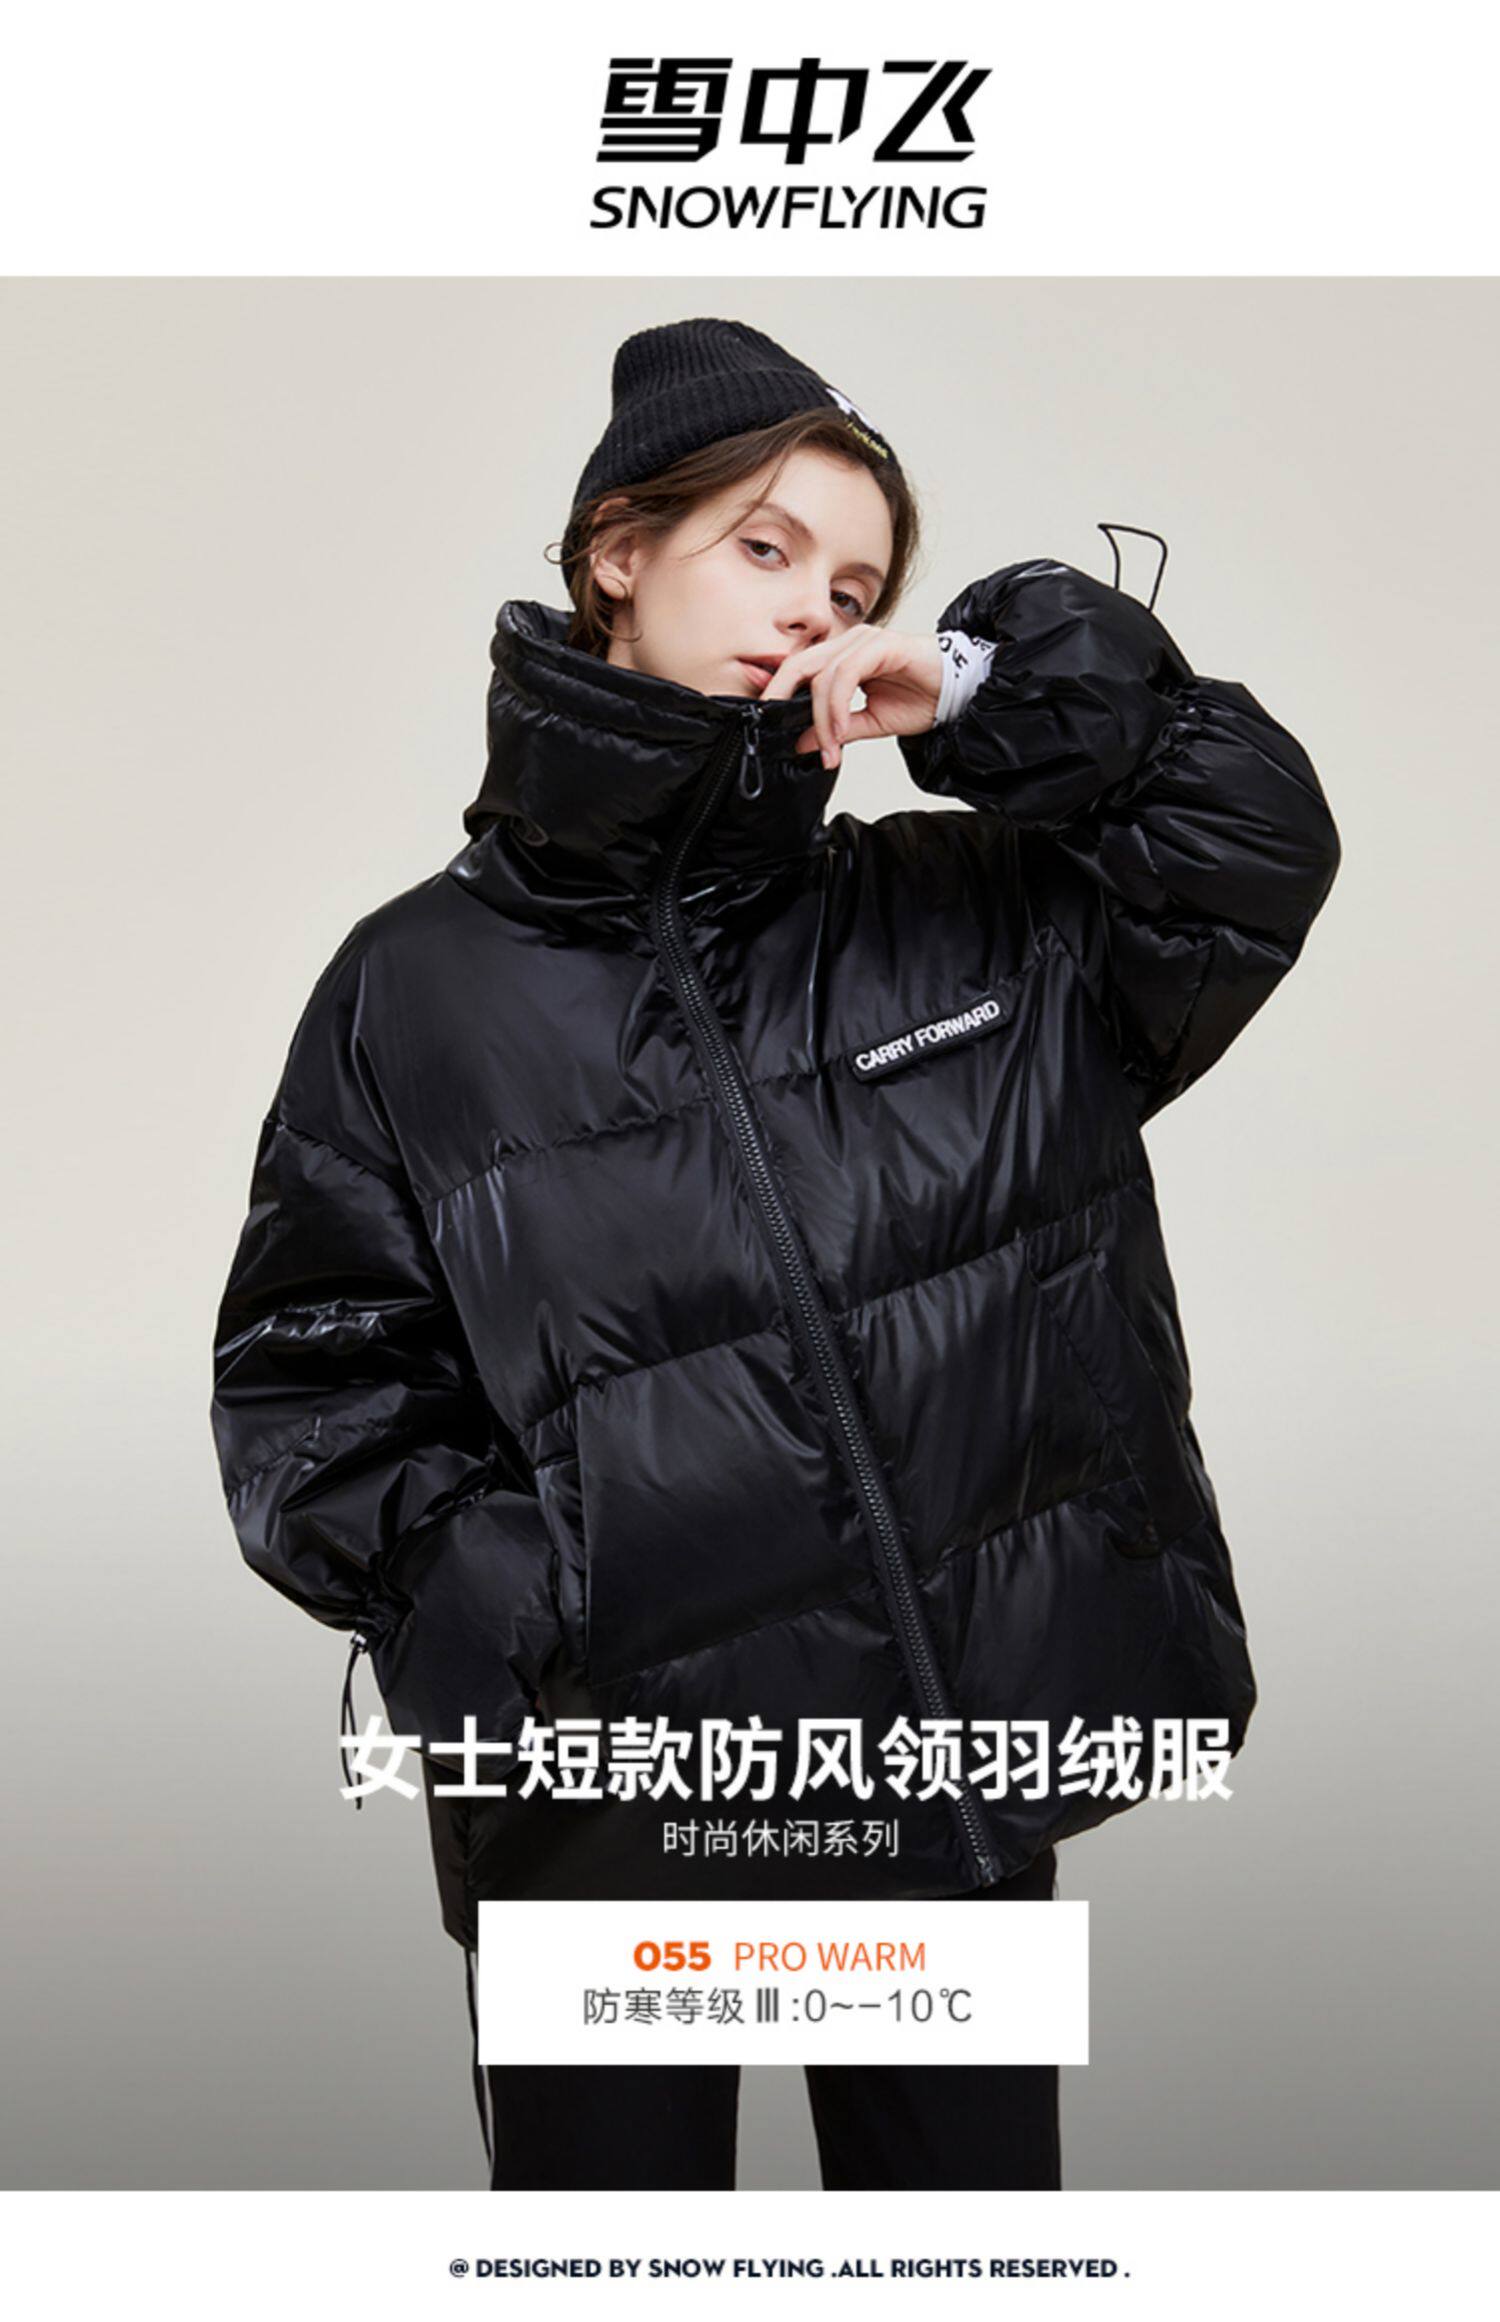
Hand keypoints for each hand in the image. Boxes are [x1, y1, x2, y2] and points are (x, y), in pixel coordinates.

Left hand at [757, 626, 943, 767]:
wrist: (960, 692)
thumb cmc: (922, 698)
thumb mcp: (870, 722)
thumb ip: (837, 729)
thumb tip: (800, 743)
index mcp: (843, 655)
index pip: (798, 670)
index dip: (779, 695)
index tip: (771, 727)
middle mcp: (851, 642)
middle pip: (799, 665)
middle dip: (781, 698)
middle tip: (775, 731)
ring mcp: (866, 641)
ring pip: (822, 675)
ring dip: (821, 718)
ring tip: (829, 747)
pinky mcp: (882, 645)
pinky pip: (846, 673)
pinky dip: (837, 706)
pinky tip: (839, 731)